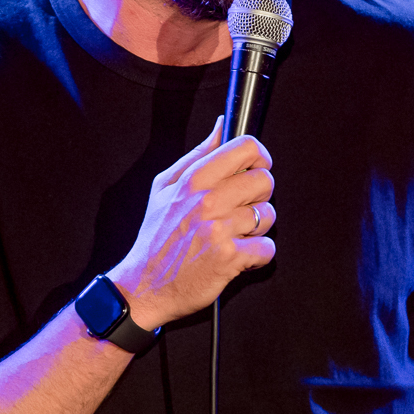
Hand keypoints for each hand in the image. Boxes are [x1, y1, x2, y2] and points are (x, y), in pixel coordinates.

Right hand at [109, 118, 276, 328]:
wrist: (144, 286)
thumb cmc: (156, 238)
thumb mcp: (165, 188)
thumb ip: (197, 155)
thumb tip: (221, 127)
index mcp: (193, 180)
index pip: (245, 148)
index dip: (259, 157)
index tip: (255, 168)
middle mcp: (207, 202)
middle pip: (265, 180)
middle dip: (259, 196)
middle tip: (241, 209)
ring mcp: (219, 230)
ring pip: (268, 215)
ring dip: (257, 228)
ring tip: (234, 235)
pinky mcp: (229, 258)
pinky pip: (267, 248)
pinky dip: (257, 255)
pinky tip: (237, 256)